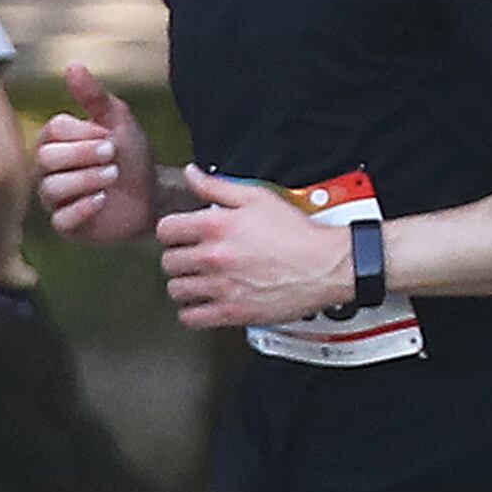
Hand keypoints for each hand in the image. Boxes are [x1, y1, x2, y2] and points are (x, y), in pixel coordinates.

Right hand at [34, 60, 159, 243]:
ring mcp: (55, 200)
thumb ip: (94, 96)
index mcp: (57, 142)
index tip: (108, 136)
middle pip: (44, 159)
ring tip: (112, 176)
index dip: (81, 133)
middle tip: (112, 155)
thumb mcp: (117, 121)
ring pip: (51, 188)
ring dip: (87, 179)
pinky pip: (61, 219)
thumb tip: (72, 65)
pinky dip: (83, 208)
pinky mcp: (66, 226)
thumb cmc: (131, 157)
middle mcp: (48, 171)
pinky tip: (103, 200)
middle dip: (82, 155)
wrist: (153, 196)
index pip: (52, 131)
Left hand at [157, 172, 350, 330]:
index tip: (178, 235)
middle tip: (190, 257)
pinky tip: (202, 302)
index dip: (171, 231)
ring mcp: (221, 287)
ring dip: (183, 284)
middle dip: (177, 257)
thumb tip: (191, 174)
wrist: (325, 265)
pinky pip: (191, 318)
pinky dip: (192, 311)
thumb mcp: (257, 197)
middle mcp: (214, 257)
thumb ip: (217, 186)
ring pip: (176, 290)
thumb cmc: (297, 233)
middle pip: (169, 261)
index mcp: (217, 226)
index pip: (166, 230)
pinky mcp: (232, 312)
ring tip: (196, 279)